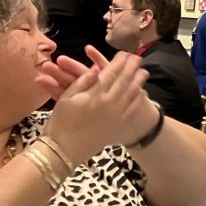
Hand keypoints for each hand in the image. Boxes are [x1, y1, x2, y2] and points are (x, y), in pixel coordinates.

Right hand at [38, 47, 155, 164]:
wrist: (64, 151)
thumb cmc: (60, 123)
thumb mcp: (66, 99)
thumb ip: (82, 82)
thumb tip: (96, 68)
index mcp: (94, 95)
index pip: (110, 73)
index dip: (118, 62)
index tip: (124, 53)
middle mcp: (109, 103)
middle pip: (124, 80)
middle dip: (131, 67)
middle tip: (137, 58)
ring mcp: (116, 114)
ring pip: (131, 93)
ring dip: (138, 80)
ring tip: (144, 71)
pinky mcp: (118, 125)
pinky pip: (132, 108)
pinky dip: (137, 98)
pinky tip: (141, 91)